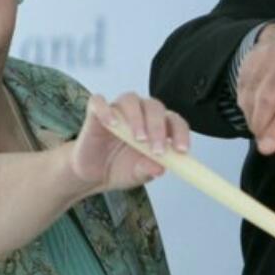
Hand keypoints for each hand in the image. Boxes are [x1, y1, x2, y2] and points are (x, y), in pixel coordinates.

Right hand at [71, 92, 190, 192]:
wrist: (93, 174)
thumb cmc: (120, 168)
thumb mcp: (137, 174)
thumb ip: (148, 170)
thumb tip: (161, 169)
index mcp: (157, 126)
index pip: (174, 121)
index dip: (180, 133)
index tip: (181, 150)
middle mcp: (140, 113)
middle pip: (154, 107)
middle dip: (158, 127)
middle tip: (156, 149)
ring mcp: (118, 110)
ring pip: (130, 99)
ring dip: (136, 117)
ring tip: (137, 139)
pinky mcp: (95, 112)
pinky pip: (98, 102)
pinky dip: (105, 110)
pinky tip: (111, 124)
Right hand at [237, 22, 274, 153]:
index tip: (269, 148)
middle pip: (269, 98)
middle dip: (263, 127)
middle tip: (263, 145)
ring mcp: (266, 55)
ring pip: (252, 96)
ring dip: (254, 119)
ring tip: (262, 128)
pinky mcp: (249, 58)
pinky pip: (242, 90)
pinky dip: (246, 107)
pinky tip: (256, 111)